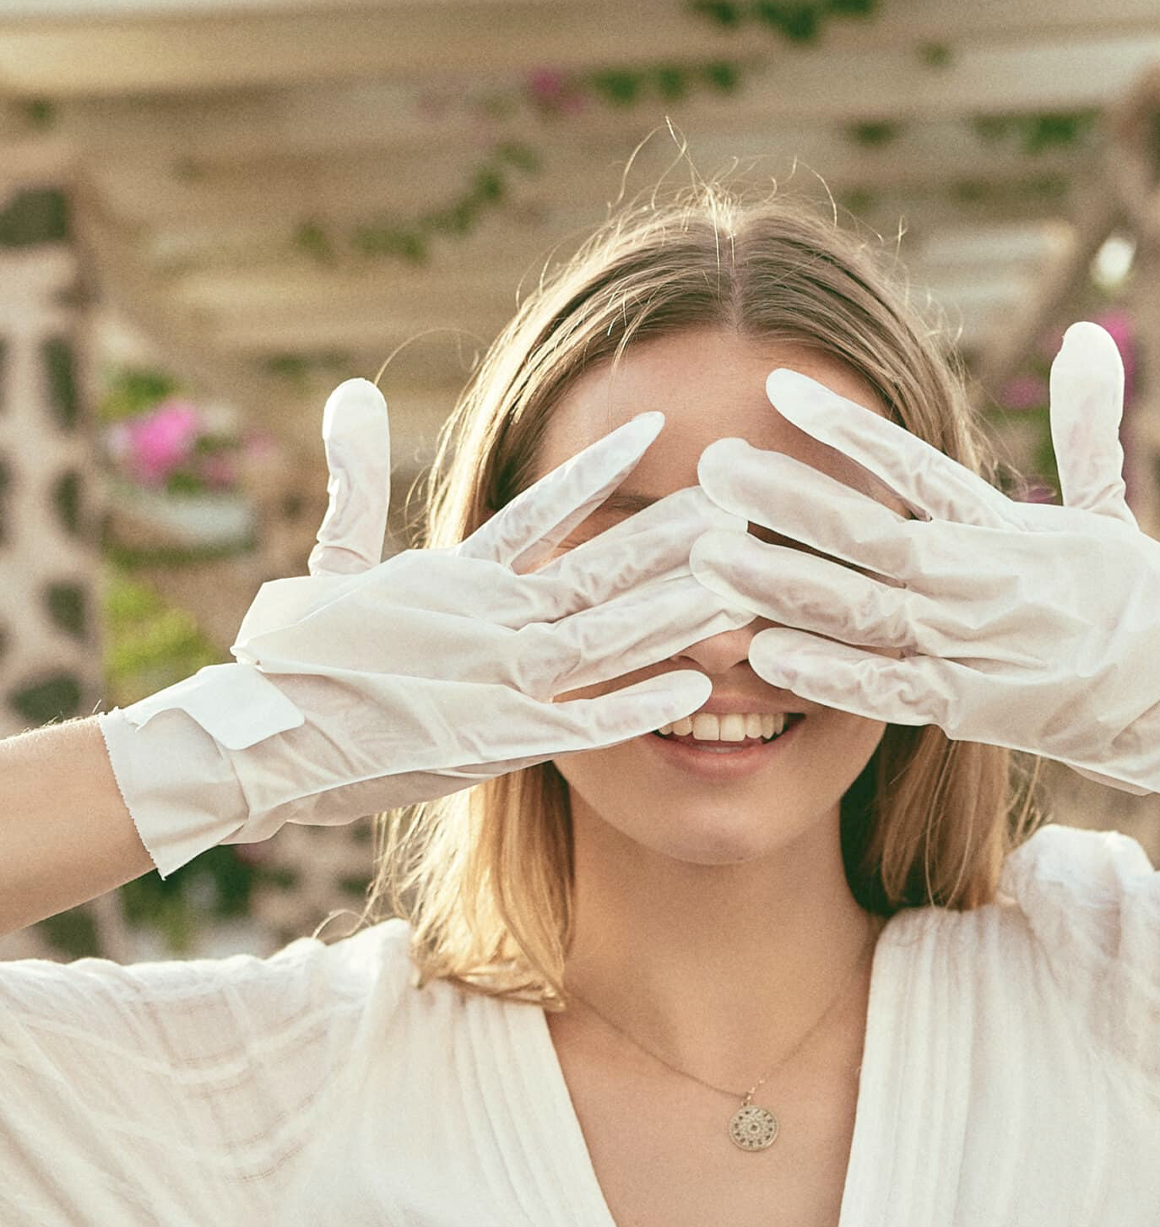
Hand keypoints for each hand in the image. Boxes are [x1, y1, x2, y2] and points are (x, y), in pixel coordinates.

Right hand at [101, 380, 749, 876]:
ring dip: (674, 608)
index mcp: (459, 578)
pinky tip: (699, 686)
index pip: (544, 509)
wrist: (263, 740)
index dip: (599, 467)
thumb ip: (354, 480)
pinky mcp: (497, 743)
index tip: (656, 428)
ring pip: (605, 635)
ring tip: (737, 577)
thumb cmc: (295, 659)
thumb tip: (348, 392)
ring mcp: (497, 679)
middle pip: (599, 570)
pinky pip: (584, 723)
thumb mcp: (332, 562)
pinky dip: (637, 704)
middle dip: (671, 536)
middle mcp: (490, 620)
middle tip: (738, 500)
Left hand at [688, 322, 1159, 854]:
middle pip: (863, 535)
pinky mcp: (962, 708)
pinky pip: (882, 690)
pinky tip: (761, 652)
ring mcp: (965, 648)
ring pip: (856, 609)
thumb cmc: (1139, 604)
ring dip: (778, 583)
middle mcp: (976, 583)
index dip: (844, 427)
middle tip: (709, 467)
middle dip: (781, 501)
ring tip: (705, 555)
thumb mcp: (1114, 507)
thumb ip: (1088, 425)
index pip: (910, 465)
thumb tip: (1088, 336)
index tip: (777, 388)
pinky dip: (825, 673)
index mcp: (1004, 529)